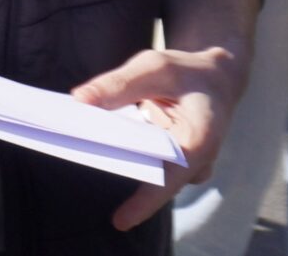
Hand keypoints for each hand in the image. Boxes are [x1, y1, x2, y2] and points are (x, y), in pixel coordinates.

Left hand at [72, 43, 244, 229]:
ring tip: (77, 140)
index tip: (119, 221)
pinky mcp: (170, 162)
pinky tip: (94, 136)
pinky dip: (121, 150)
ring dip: (115, 157)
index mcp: (199, 141)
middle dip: (115, 165)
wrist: (213, 79)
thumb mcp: (155, 67)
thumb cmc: (187, 73)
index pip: (169, 179)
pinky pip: (144, 162)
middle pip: (150, 175)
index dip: (144, 202)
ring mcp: (183, 166)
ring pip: (145, 169)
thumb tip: (79, 100)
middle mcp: (194, 162)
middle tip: (74, 148)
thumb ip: (118, 84)